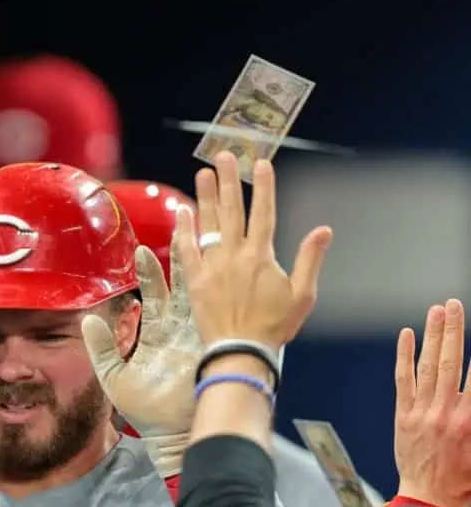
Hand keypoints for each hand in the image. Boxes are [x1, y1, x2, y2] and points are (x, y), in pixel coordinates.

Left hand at [82, 235, 201, 476]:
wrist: (170, 435)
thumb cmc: (144, 411)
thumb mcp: (113, 375)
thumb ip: (101, 348)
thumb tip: (87, 319)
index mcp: (158, 332)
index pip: (155, 293)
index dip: (149, 272)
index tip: (139, 250)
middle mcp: (180, 329)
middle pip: (182, 284)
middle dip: (182, 256)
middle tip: (180, 226)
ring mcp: (199, 335)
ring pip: (201, 293)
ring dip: (201, 266)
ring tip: (200, 237)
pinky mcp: (212, 346)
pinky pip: (214, 314)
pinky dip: (215, 294)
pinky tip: (216, 271)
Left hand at [175, 152, 332, 349]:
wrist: (241, 351)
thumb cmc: (275, 326)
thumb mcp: (303, 294)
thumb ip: (310, 259)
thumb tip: (324, 229)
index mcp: (262, 256)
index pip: (264, 213)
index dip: (263, 187)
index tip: (261, 163)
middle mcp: (236, 255)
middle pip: (232, 210)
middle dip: (229, 180)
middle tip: (224, 155)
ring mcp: (213, 266)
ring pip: (209, 224)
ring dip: (206, 197)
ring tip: (203, 173)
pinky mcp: (195, 280)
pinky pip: (187, 249)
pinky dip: (185, 230)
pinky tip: (182, 212)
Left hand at [394, 299, 470, 506]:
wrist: (429, 499)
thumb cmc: (465, 479)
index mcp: (470, 421)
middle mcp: (445, 412)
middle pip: (453, 362)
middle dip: (455, 330)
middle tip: (455, 305)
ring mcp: (421, 412)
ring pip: (428, 366)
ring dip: (432, 336)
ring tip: (436, 310)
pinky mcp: (403, 415)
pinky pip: (403, 380)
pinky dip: (405, 356)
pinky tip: (407, 335)